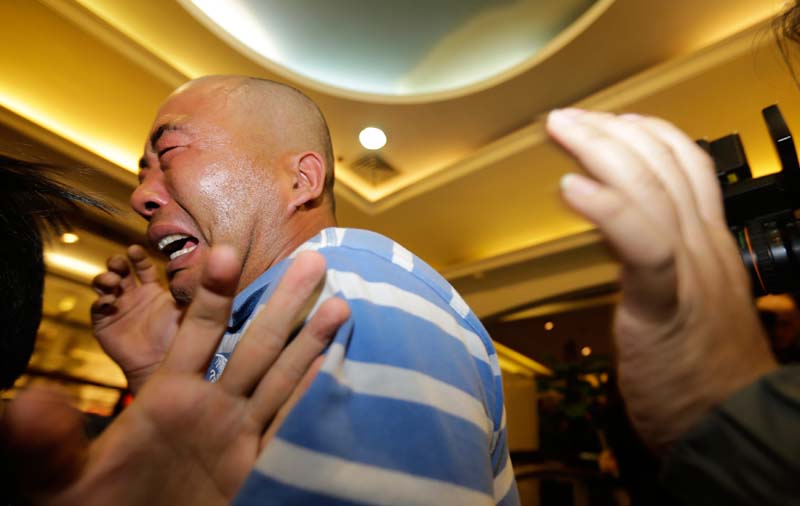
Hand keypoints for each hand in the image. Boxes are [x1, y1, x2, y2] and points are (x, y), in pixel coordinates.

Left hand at [5, 248, 348, 504]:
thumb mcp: (60, 482)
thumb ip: (45, 444)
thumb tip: (24, 405)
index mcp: (168, 396)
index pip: (197, 334)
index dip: (211, 295)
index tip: (224, 253)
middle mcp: (211, 405)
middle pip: (254, 345)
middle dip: (282, 303)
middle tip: (312, 258)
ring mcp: (238, 434)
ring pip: (280, 377)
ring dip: (309, 341)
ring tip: (340, 302)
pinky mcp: (258, 466)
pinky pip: (291, 423)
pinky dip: (315, 395)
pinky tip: (339, 367)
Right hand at [91, 245, 180, 392]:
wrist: (163, 365)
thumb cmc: (178, 336)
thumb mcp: (186, 306)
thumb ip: (192, 286)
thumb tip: (209, 261)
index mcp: (153, 289)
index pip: (142, 265)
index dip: (137, 256)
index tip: (136, 249)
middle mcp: (133, 295)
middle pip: (119, 270)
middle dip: (117, 262)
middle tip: (120, 262)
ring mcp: (117, 308)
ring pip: (104, 284)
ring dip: (105, 278)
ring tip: (113, 281)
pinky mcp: (104, 324)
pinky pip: (97, 307)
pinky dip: (101, 301)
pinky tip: (109, 302)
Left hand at [547, 109, 777, 450]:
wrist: (733, 429)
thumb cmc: (701, 371)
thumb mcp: (686, 301)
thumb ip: (661, 263)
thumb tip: (625, 236)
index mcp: (709, 243)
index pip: (687, 166)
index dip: (648, 134)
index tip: (609, 119)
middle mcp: (705, 246)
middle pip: (663, 167)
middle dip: (611, 132)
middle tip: (565, 119)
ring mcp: (690, 272)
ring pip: (652, 193)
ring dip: (602, 152)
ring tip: (561, 131)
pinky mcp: (666, 307)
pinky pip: (643, 248)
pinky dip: (609, 211)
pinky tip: (571, 188)